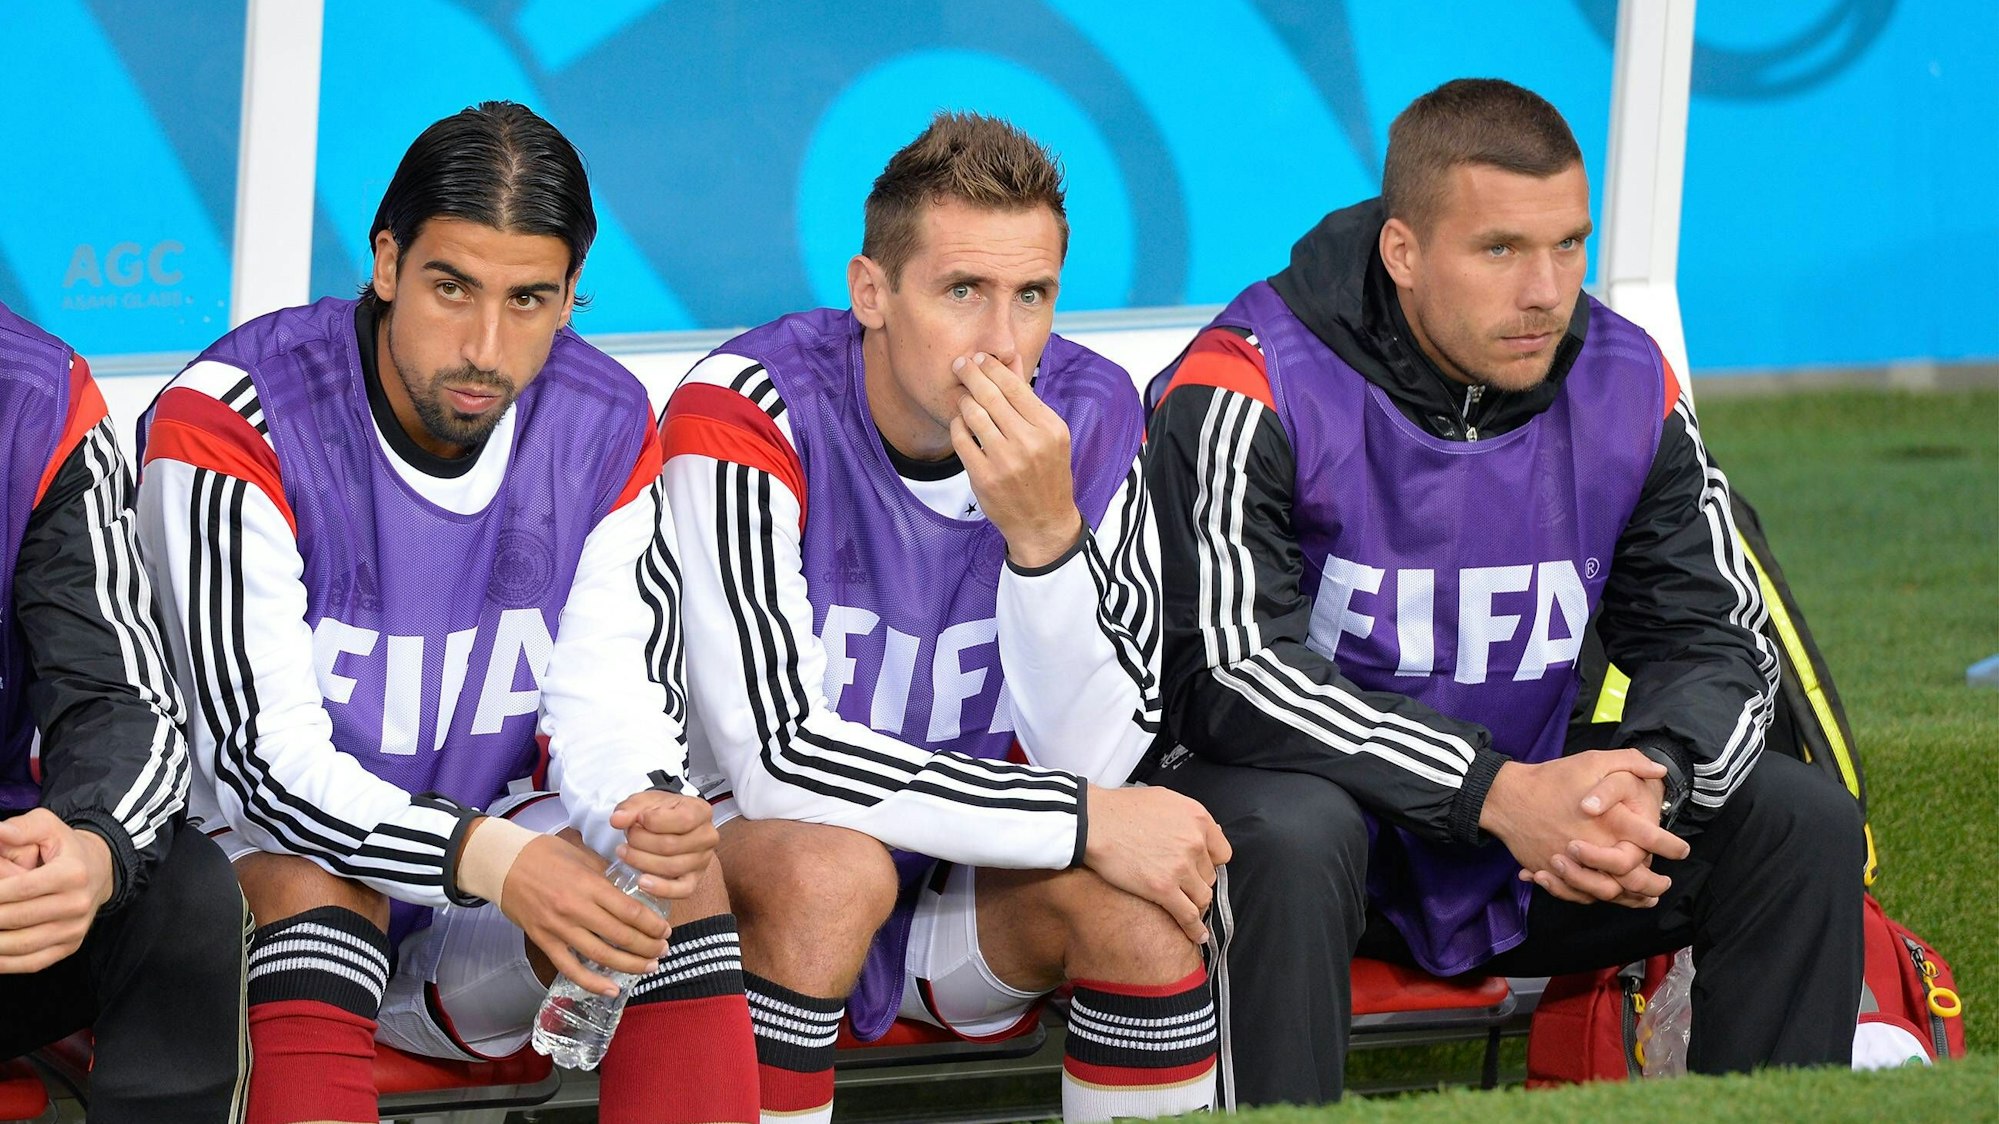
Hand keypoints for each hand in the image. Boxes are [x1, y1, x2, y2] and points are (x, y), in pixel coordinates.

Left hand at [0, 809, 116, 972]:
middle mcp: (78, 904)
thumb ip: (21, 828)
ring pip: (21, 945)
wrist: (100, 871)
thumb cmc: (65, 848)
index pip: (21, 888)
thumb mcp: (48, 826)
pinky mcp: (70, 945)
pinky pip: (32, 962)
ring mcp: (75, 928)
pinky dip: (4, 963)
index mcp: (73, 873)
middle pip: (17, 918)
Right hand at [497, 832, 668, 996]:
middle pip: (621, 936)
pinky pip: (571, 969)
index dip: (652, 925)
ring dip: (629, 965)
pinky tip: (611, 989)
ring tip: (648, 967)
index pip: (630, 911)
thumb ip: (604, 876)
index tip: (665, 930)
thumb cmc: (544, 854)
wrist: (502, 864)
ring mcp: (559, 928)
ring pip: (601, 955)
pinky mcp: (544, 941)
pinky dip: (592, 983)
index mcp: (589, 885)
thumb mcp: (580, 855)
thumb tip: (629, 890)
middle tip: (663, 951)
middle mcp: (576, 909)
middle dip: (648, 947)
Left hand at [610, 791, 717, 899]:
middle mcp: (707, 837)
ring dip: (642, 862)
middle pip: (672, 845)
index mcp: (701, 811)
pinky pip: (681, 890)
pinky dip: (660, 888)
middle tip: (627, 837)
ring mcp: (702, 860)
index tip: (637, 819)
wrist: (665, 824)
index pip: (683, 820)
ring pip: (672, 867)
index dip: (654, 822)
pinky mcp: (693, 880)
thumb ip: (631, 808)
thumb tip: (617, 820)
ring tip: (625, 853)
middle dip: (642, 842)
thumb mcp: (645, 801)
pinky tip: (642, 882)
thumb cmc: (658, 812)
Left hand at [948, 353, 1083, 567]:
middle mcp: (1029, 442)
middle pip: (991, 396)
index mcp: (1050, 428)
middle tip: (960, 364)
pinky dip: (957, 426)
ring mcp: (1005, 461)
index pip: (1016, 386)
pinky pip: (961, 440)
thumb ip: (1029, 402)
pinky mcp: (984, 477)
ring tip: (963, 397)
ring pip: (974, 415)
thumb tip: (1011, 364)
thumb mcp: (1051, 437)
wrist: (1043, 522)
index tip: (980, 358)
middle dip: (972, 374)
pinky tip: (960, 423)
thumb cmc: (1047, 474)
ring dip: (964, 400)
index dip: (993, 368)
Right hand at [1082, 785, 1231, 944]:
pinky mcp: (1163, 889)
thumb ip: (1188, 817)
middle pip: (1210, 875)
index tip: (1197, 867)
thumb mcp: (1164, 799)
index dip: (1209, 862)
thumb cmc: (1121, 809)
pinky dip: (1194, 928)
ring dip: (1193, 902)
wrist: (1092, 822)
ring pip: (1202, 896)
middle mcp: (1195, 842)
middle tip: (1177, 882)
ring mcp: (1180, 867)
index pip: (1222, 852)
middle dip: (1196, 881)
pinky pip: (1188, 915)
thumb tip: (1207, 831)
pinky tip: (1197, 935)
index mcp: (1197, 818)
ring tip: (1182, 905)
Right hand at [1480, 750, 1684, 905]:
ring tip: (1645, 896)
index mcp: (1610, 821)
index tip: (1681, 850)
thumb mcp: (1592, 760)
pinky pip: (1581, 895)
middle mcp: (1595, 848)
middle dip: (1654, 884)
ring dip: (1631, 898)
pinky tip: (1609, 895)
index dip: (1671, 847)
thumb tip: (1659, 771)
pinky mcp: (1555, 874)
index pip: (1651, 840)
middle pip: (1634, 877)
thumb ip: (1629, 762)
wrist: (1507, 797)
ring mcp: (1574, 865)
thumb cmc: (1551, 778)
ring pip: (1609, 892)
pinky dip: (1598, 899)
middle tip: (1665, 883)